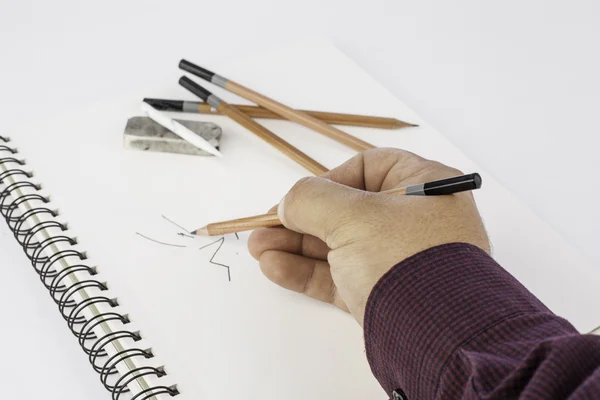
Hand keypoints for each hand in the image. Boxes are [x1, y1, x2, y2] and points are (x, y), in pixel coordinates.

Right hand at [248, 148, 489, 325]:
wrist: (436, 336)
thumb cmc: (405, 259)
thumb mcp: (354, 216)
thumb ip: (312, 200)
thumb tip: (288, 203)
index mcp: (423, 187)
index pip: (370, 167)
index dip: (330, 178)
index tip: (302, 196)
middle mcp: (413, 221)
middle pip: (345, 210)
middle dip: (300, 218)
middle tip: (265, 225)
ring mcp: (397, 260)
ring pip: (337, 245)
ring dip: (295, 245)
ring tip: (258, 247)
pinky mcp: (382, 293)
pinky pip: (339, 276)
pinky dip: (307, 271)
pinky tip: (275, 267)